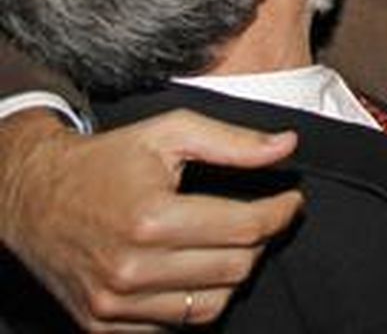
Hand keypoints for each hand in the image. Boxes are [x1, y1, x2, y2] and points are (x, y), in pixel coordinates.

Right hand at [0, 108, 301, 329]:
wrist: (33, 198)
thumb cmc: (106, 162)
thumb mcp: (168, 133)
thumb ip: (232, 142)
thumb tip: (287, 146)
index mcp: (150, 218)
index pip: (246, 228)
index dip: (281, 212)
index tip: (292, 200)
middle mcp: (130, 268)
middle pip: (235, 268)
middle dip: (260, 241)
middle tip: (260, 218)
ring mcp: (115, 303)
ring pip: (211, 305)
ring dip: (232, 275)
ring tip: (228, 244)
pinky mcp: (104, 325)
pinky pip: (175, 326)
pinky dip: (195, 299)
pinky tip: (194, 268)